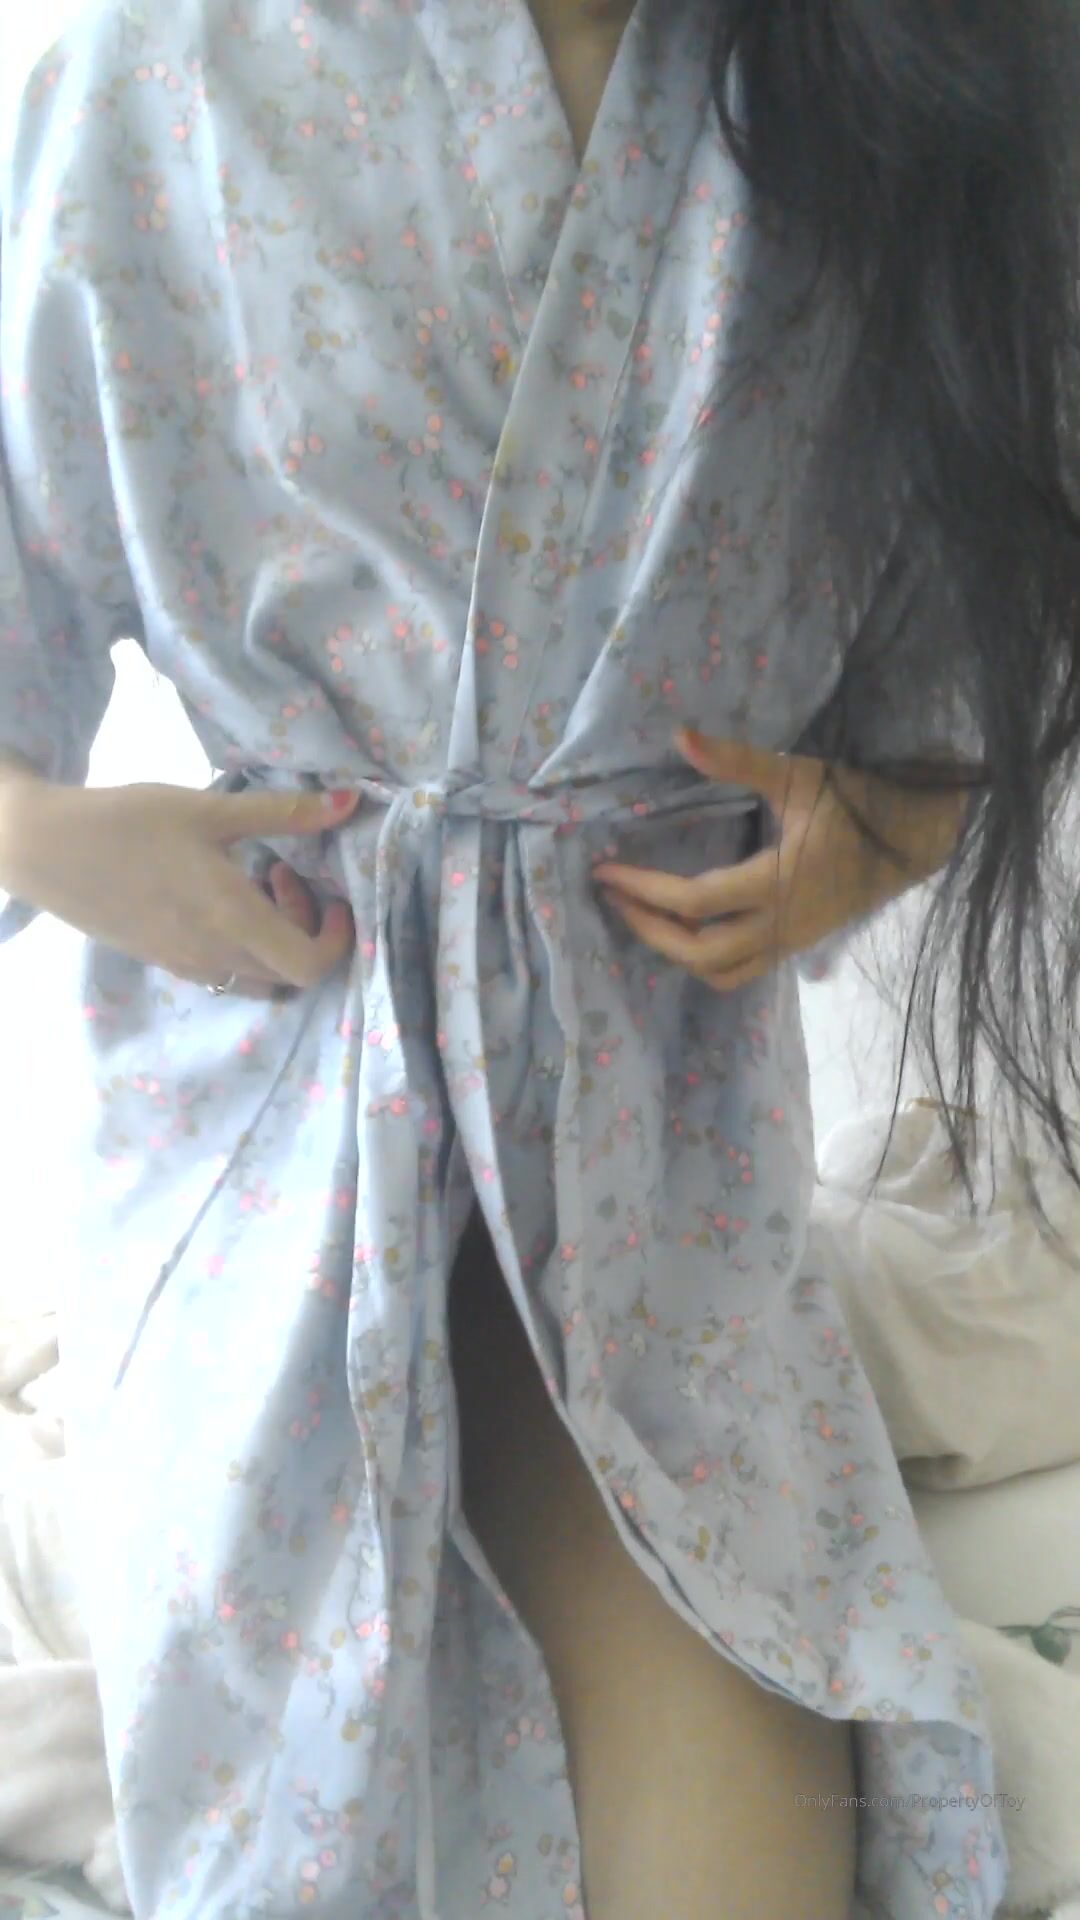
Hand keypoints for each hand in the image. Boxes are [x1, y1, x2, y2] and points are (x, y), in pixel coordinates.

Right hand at [0, 772, 361, 997]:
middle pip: (292, 974)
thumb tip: (350, 802)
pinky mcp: (168, 963)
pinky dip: (245, 944)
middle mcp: (216, 956)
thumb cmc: (130, 822)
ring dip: (276, 939)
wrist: (48, 851)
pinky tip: (221, 893)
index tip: (334, 896)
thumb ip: (285, 812)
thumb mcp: (211, 810)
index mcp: (233, 919)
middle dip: (309, 930)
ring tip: (256, 882)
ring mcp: (189, 966)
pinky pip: (228, 972)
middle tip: (288, 874)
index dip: (340, 940)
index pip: (312, 967)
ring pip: (261, 976)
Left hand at [591, 728, 968, 992]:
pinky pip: (740, 970)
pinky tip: (682, 929)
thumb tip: (679, 735)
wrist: (917, 838)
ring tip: (641, 916)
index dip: (644, 890)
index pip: (696, 902)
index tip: (606, 871)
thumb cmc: (858, 800)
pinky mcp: (796, 945)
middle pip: (701, 953)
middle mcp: (783, 922)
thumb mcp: (797, 774)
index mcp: (781, 881)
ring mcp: (791, 941)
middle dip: (649, 930)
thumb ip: (736, 760)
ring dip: (675, 952)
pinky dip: (703, 958)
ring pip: (721, 972)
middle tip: (613, 898)